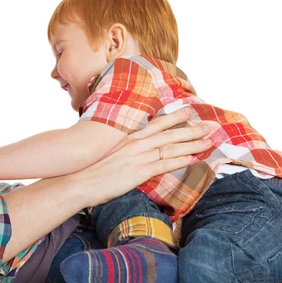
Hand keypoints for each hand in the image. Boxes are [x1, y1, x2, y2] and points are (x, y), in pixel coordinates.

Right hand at [74, 106, 213, 206]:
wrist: (81, 181)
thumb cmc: (94, 171)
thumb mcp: (111, 154)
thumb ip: (126, 150)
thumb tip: (134, 151)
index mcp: (129, 138)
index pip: (156, 124)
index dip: (175, 117)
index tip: (190, 111)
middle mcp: (136, 144)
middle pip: (169, 133)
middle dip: (192, 128)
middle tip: (212, 124)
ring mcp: (138, 157)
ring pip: (171, 147)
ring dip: (192, 143)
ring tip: (210, 140)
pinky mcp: (139, 172)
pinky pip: (164, 164)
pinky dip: (180, 160)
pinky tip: (193, 158)